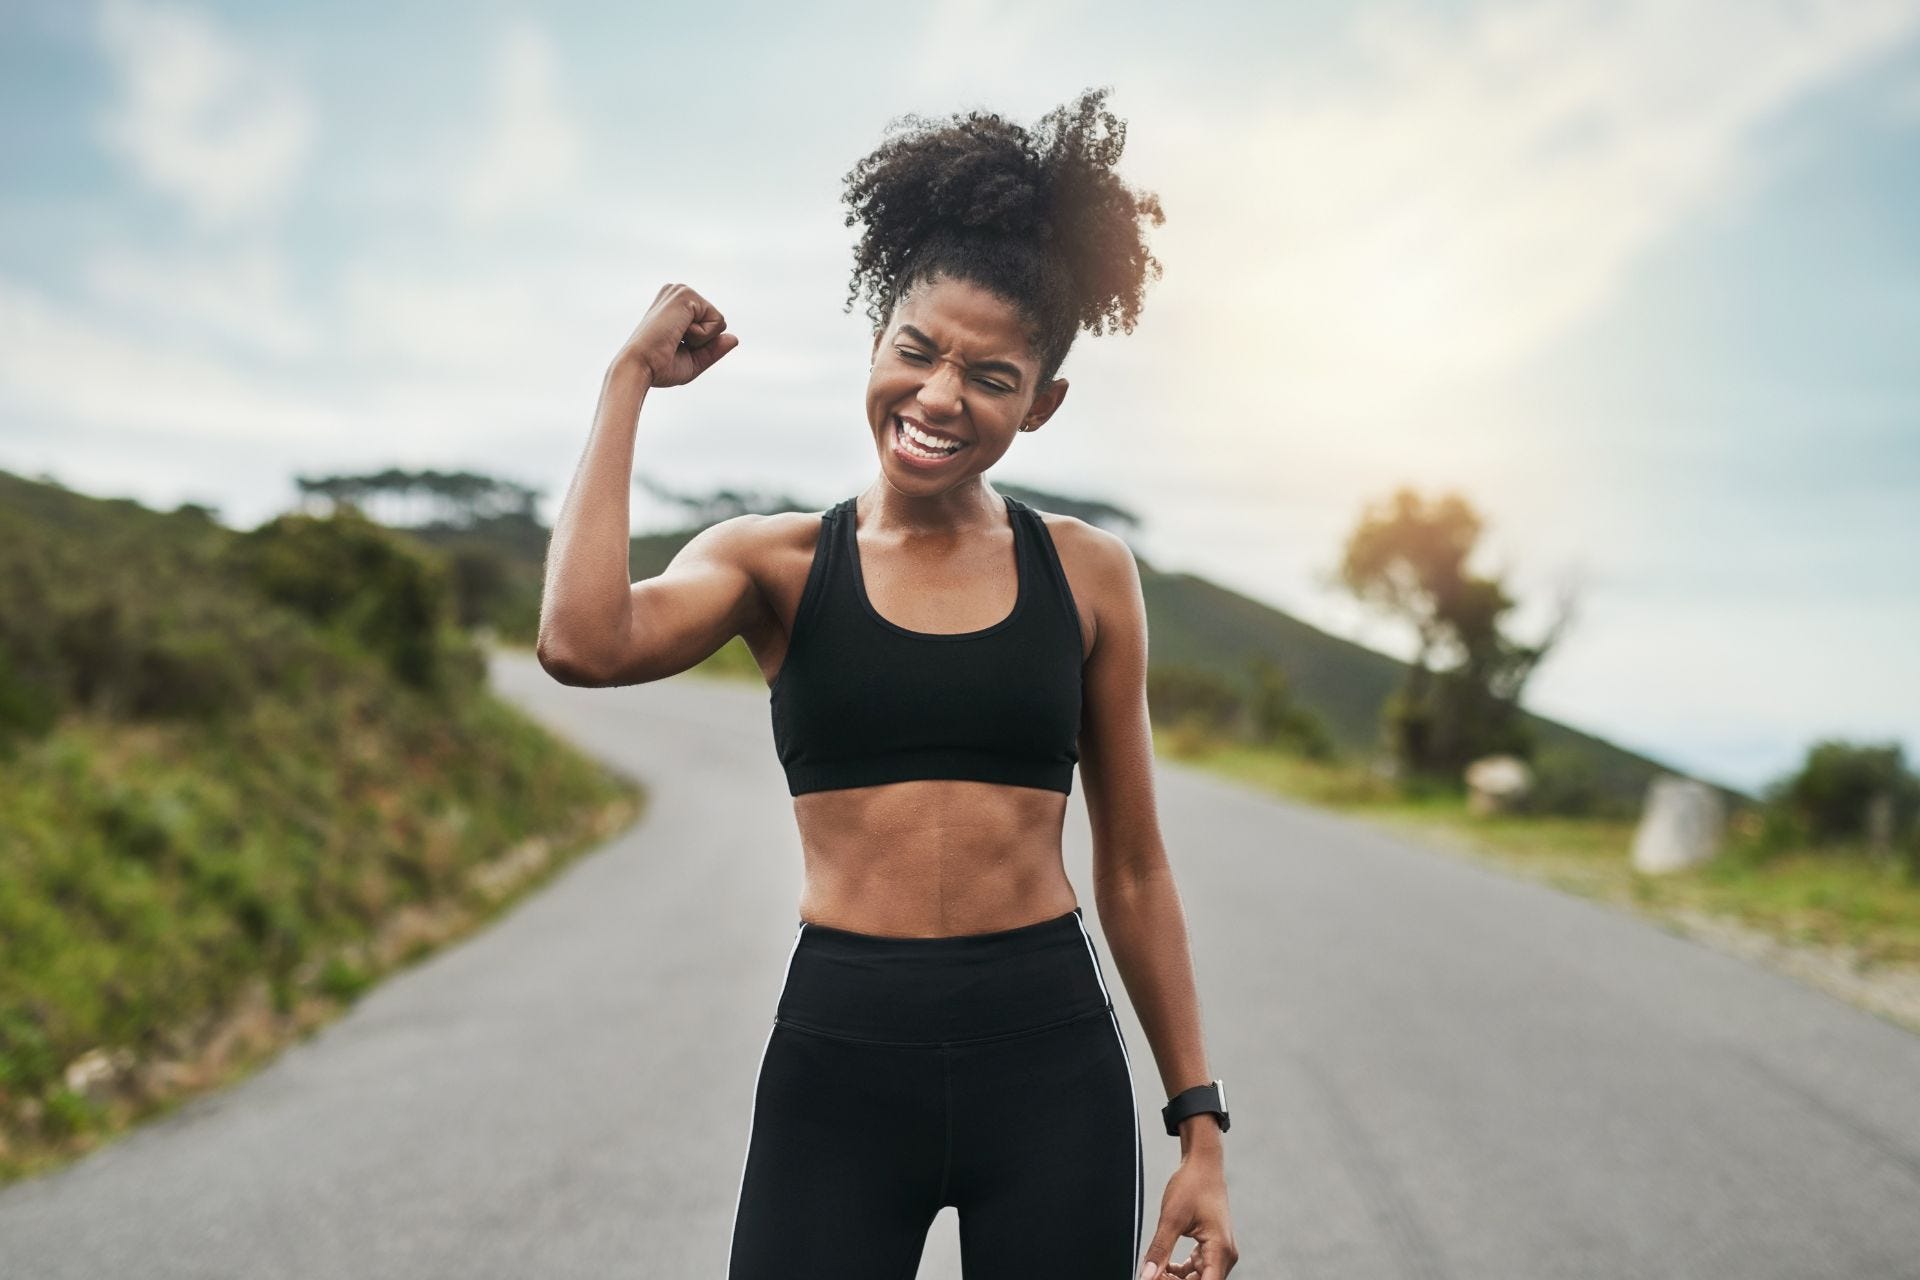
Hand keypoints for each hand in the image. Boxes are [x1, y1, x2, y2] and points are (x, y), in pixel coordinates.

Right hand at [614, 283, 738, 387]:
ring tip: (675, 338)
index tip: (674, 347)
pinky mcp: (685, 295)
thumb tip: (734, 338)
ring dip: (701, 339)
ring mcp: (681, 291)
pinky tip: (678, 334)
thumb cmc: (659, 367)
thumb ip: (713, 349)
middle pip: (717, 322)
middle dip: (703, 342)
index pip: (710, 326)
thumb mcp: (694, 360)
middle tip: (675, 344)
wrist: (639, 366)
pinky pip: (717, 321)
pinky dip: (702, 336)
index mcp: (676, 305)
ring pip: (718, 321)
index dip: (700, 346)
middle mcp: (678, 292)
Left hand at [1139, 1151, 1236, 1279]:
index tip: (1157, 1279)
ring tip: (1156, 1269)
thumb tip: (1146, 1276)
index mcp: (1220, 1250)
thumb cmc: (1192, 1185)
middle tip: (1152, 1273)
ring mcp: (1221, 1251)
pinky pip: (1199, 1269)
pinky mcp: (1214, 1247)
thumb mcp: (1171, 1219)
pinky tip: (1165, 1265)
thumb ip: (1159, 1251)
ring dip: (1177, 1279)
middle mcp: (1225, 1255)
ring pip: (1199, 1279)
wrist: (1203, 1165)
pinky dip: (1182, 1271)